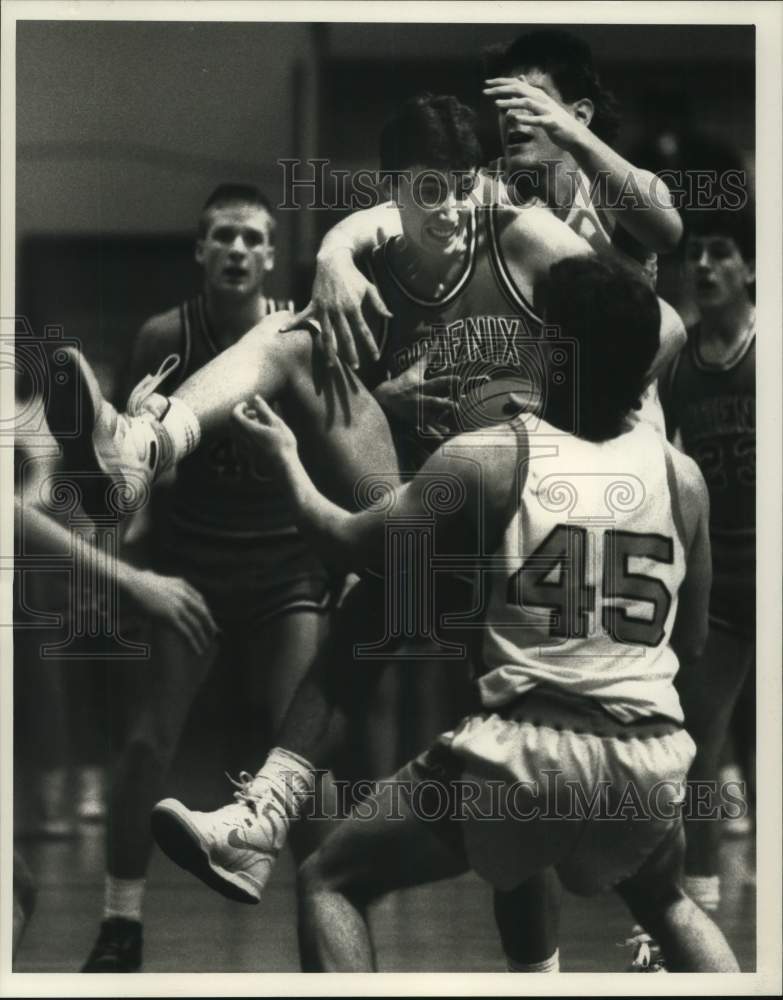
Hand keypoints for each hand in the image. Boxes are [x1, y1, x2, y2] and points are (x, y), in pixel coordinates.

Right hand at [125, 569, 218, 655]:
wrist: (129, 585)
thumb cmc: (133, 582)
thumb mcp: (149, 576)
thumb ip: (154, 577)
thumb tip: (149, 574)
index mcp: (181, 585)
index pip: (199, 599)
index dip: (205, 611)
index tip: (208, 619)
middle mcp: (183, 595)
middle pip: (202, 612)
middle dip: (209, 625)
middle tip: (213, 635)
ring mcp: (178, 606)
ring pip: (196, 625)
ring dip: (203, 637)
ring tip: (205, 646)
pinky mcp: (171, 617)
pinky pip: (186, 633)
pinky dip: (194, 643)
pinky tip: (197, 650)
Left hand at [231, 395, 299, 477]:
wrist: (284, 467)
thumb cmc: (283, 444)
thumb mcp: (276, 423)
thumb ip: (264, 409)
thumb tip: (255, 397)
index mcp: (248, 430)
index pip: (234, 414)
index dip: (238, 407)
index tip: (247, 404)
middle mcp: (242, 439)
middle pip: (233, 423)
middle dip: (242, 414)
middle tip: (255, 413)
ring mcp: (243, 448)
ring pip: (236, 431)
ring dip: (244, 424)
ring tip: (260, 424)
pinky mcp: (246, 455)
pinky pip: (240, 440)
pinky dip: (246, 433)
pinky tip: (259, 436)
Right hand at [281, 249, 390, 369]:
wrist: (334, 260)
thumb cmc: (353, 275)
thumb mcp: (369, 288)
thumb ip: (379, 304)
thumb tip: (390, 317)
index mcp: (353, 307)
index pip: (364, 330)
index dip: (370, 345)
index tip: (376, 357)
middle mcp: (338, 310)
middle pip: (345, 336)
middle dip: (350, 353)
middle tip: (355, 368)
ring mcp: (324, 308)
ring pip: (326, 333)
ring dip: (328, 350)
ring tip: (330, 364)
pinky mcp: (313, 304)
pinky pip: (302, 316)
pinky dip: (292, 323)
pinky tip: (281, 331)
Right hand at [373, 356, 458, 429]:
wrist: (383, 399)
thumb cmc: (402, 383)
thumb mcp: (413, 370)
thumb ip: (427, 357)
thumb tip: (437, 341)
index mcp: (421, 386)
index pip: (437, 382)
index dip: (448, 380)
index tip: (459, 379)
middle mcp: (420, 399)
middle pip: (434, 401)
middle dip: (444, 403)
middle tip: (457, 405)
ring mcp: (417, 411)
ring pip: (429, 417)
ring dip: (439, 422)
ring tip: (449, 427)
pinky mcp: (415, 420)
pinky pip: (425, 427)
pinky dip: (433, 431)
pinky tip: (443, 434)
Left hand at [483, 76, 586, 152]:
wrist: (573, 134)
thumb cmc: (554, 121)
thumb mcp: (540, 105)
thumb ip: (528, 93)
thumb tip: (519, 80)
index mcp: (537, 94)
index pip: (517, 84)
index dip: (501, 82)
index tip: (486, 83)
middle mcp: (542, 99)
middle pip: (519, 89)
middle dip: (501, 89)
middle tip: (485, 91)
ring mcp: (547, 110)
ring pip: (527, 103)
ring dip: (511, 102)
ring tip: (496, 105)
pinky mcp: (551, 123)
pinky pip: (537, 120)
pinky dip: (526, 118)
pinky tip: (515, 119)